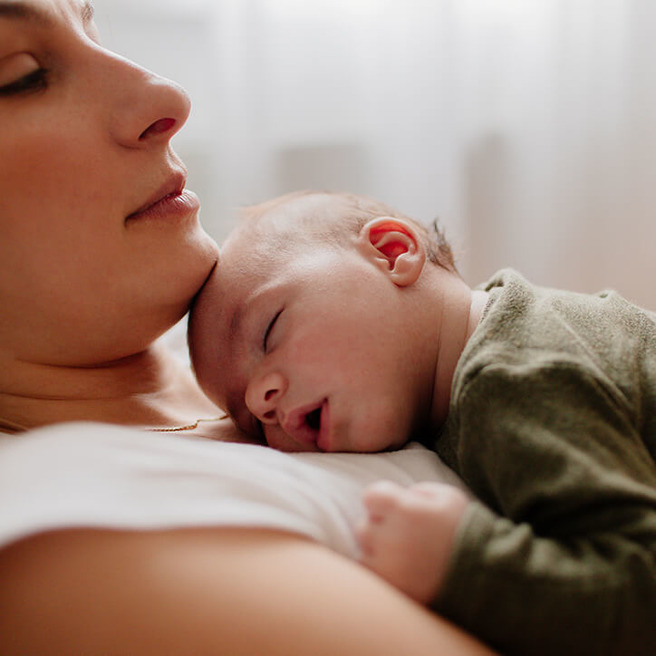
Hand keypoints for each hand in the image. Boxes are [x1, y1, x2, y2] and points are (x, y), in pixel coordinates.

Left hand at [357, 481, 468, 604]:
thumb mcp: (446, 496)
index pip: (370, 496)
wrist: (484, 574)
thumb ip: (417, 491)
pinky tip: (398, 569)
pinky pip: (371, 576)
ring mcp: (390, 566)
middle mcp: (392, 538)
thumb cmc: (463, 529)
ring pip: (364, 553)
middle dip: (379, 528)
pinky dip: (379, 572)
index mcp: (405, 510)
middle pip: (364, 526)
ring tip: (401, 554)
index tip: (395, 509)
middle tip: (402, 535)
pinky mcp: (392, 589)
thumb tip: (399, 496)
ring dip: (376, 552)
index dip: (382, 501)